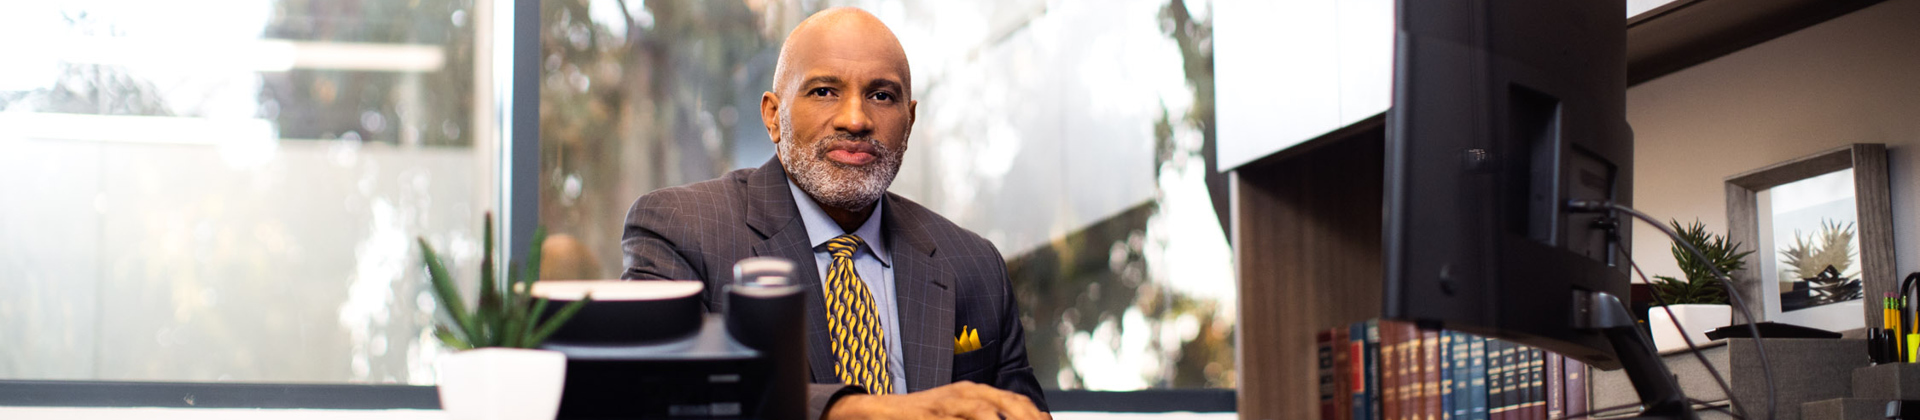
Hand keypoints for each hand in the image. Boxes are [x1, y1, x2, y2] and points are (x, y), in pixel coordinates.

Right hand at [824, 381, 1048, 419]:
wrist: (882, 411)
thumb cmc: (924, 417)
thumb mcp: (956, 417)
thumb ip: (981, 418)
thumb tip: (1010, 419)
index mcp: (976, 393)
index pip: (1016, 402)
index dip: (1037, 416)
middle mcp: (965, 393)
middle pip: (1007, 404)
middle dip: (1028, 419)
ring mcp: (947, 402)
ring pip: (984, 412)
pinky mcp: (929, 414)